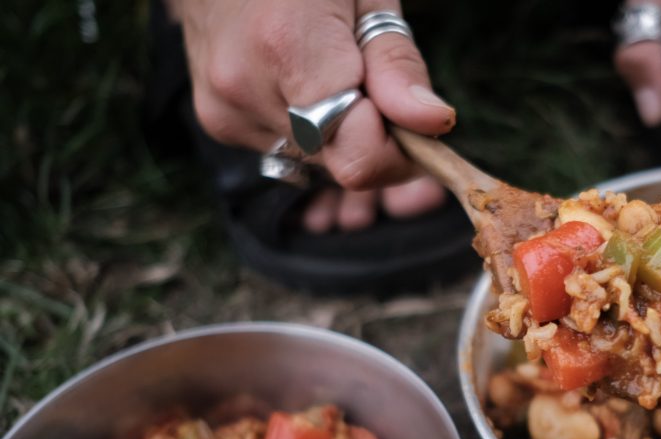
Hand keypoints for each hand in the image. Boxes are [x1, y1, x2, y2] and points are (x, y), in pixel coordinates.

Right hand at [171, 0, 452, 227]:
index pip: (359, 157)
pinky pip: (288, 147)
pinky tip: (296, 75)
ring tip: (327, 66)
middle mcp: (245, 88)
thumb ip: (397, 63)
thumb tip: (432, 123)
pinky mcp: (219, 120)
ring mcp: (225, 110)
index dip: (398, 147)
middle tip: (370, 76)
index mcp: (287, 47)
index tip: (414, 119)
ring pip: (317, 158)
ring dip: (339, 129)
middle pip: (341, 161)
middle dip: (372, 133)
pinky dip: (307, 124)